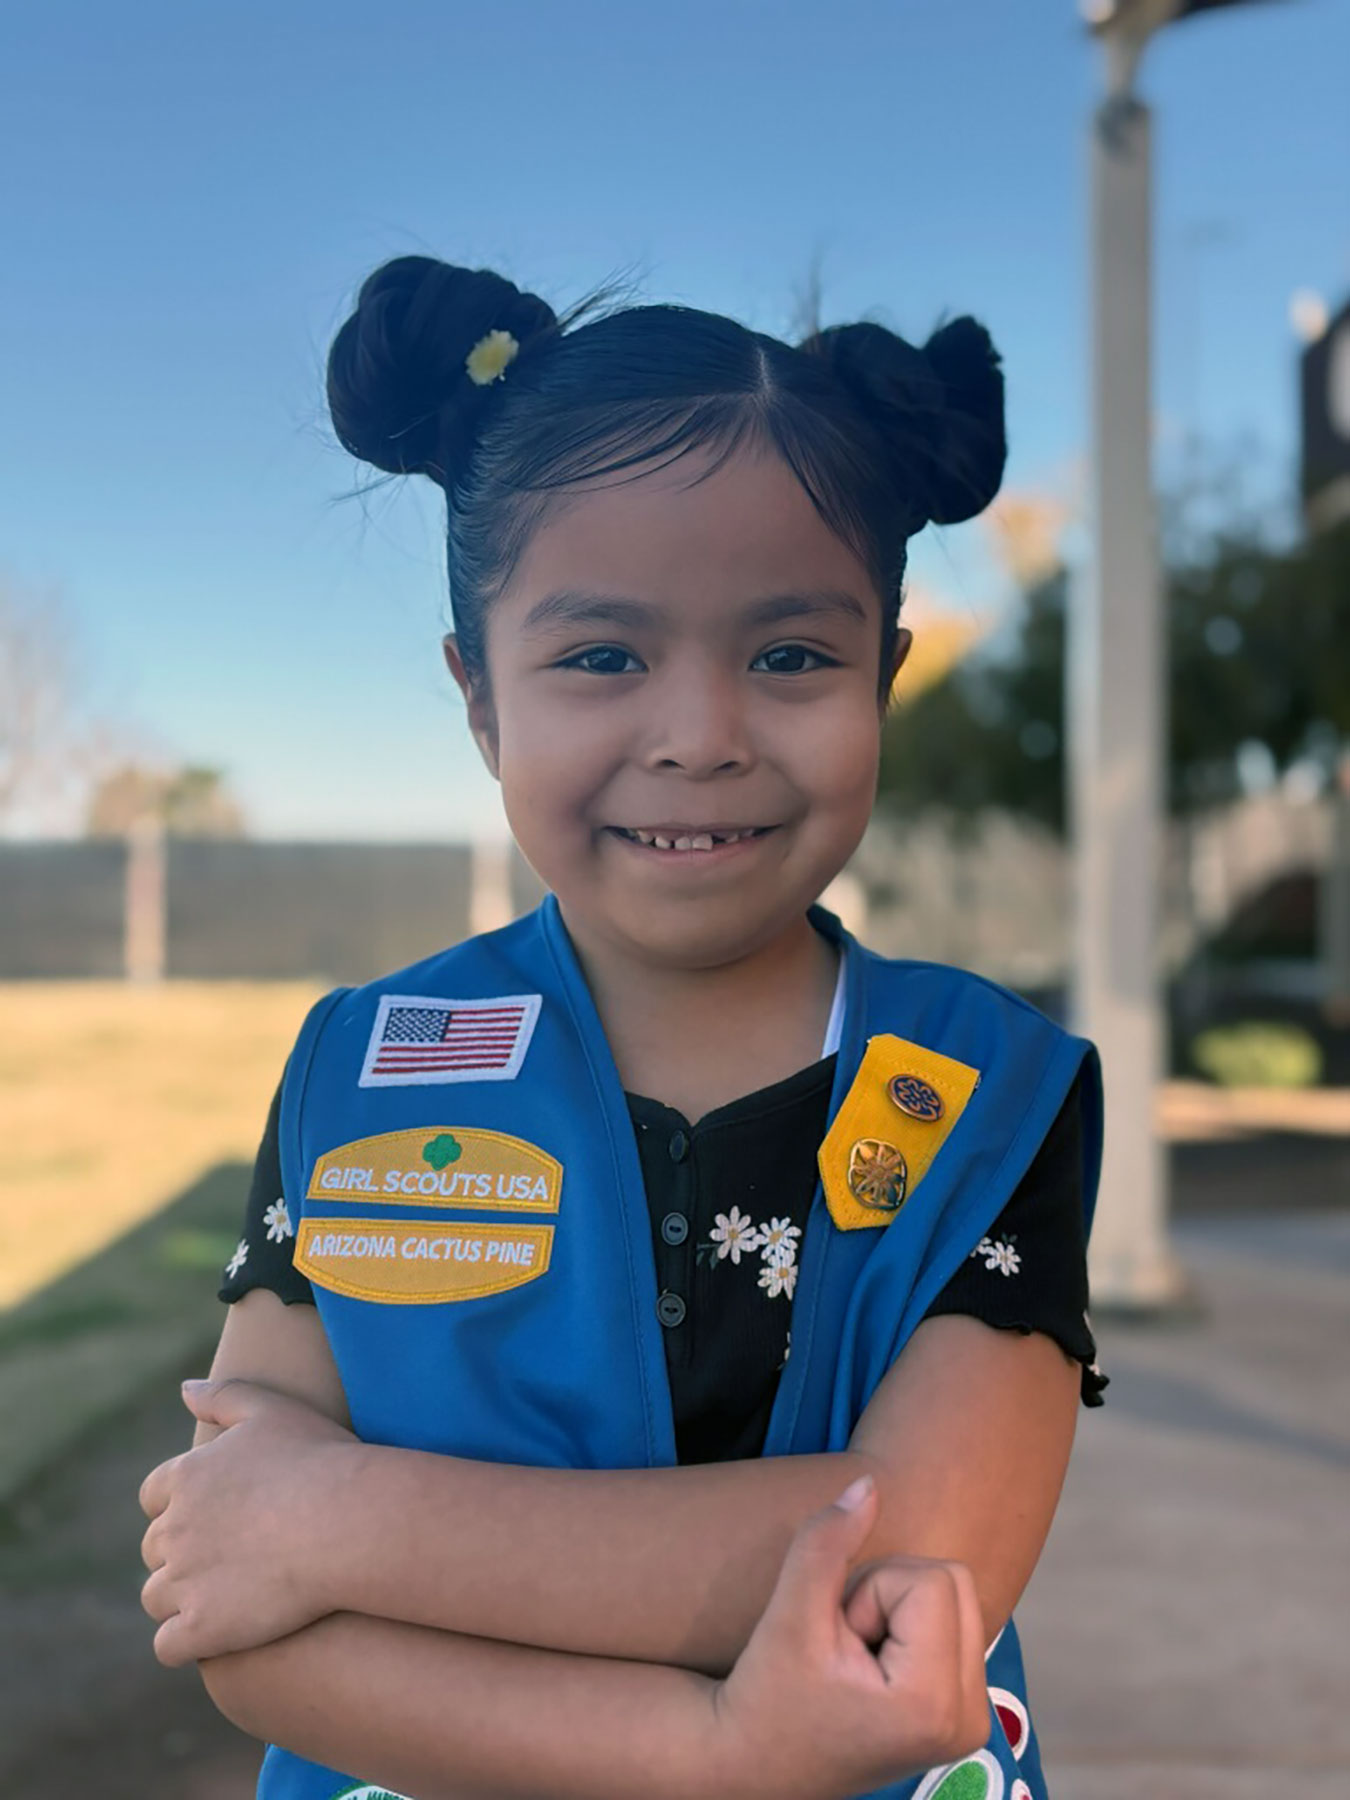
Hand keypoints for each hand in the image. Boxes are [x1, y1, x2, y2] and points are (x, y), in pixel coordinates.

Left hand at [139, 1378, 355, 1666]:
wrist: (349, 1521)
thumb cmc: (320, 1459)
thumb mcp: (271, 1409)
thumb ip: (222, 1396)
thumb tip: (184, 1390)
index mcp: (186, 1477)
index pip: (154, 1497)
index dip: (181, 1507)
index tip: (218, 1516)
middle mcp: (174, 1528)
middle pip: (155, 1549)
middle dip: (182, 1554)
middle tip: (231, 1558)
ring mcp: (185, 1581)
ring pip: (157, 1598)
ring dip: (181, 1600)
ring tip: (227, 1598)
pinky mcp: (202, 1627)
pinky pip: (169, 1646)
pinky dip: (186, 1643)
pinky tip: (219, 1636)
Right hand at [712, 1475, 988, 1799]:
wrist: (759, 1765)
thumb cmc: (768, 1694)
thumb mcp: (789, 1615)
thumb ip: (827, 1542)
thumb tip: (870, 1484)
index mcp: (933, 1703)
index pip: (928, 1579)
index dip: (869, 1593)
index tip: (838, 1643)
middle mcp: (969, 1719)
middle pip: (953, 1580)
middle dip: (889, 1595)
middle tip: (846, 1645)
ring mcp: (973, 1722)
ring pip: (955, 1595)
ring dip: (899, 1609)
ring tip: (857, 1658)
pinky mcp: (966, 1714)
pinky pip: (956, 1622)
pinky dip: (912, 1629)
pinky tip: (875, 1668)